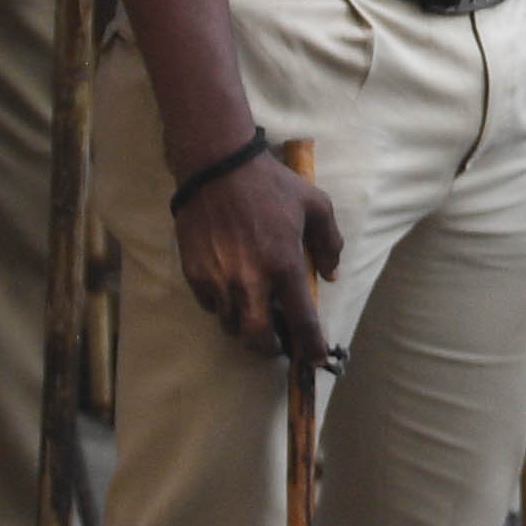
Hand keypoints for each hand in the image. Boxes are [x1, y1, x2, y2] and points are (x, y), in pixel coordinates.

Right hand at [174, 147, 339, 366]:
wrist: (216, 167)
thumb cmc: (270, 184)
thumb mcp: (316, 204)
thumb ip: (330, 242)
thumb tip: (330, 275)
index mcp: (284, 266)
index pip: (302, 323)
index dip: (311, 347)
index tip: (315, 357)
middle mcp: (251, 281)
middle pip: (258, 340)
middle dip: (270, 349)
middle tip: (278, 342)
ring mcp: (219, 280)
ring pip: (232, 325)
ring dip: (246, 324)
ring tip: (254, 308)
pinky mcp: (195, 274)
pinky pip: (210, 305)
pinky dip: (223, 305)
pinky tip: (231, 287)